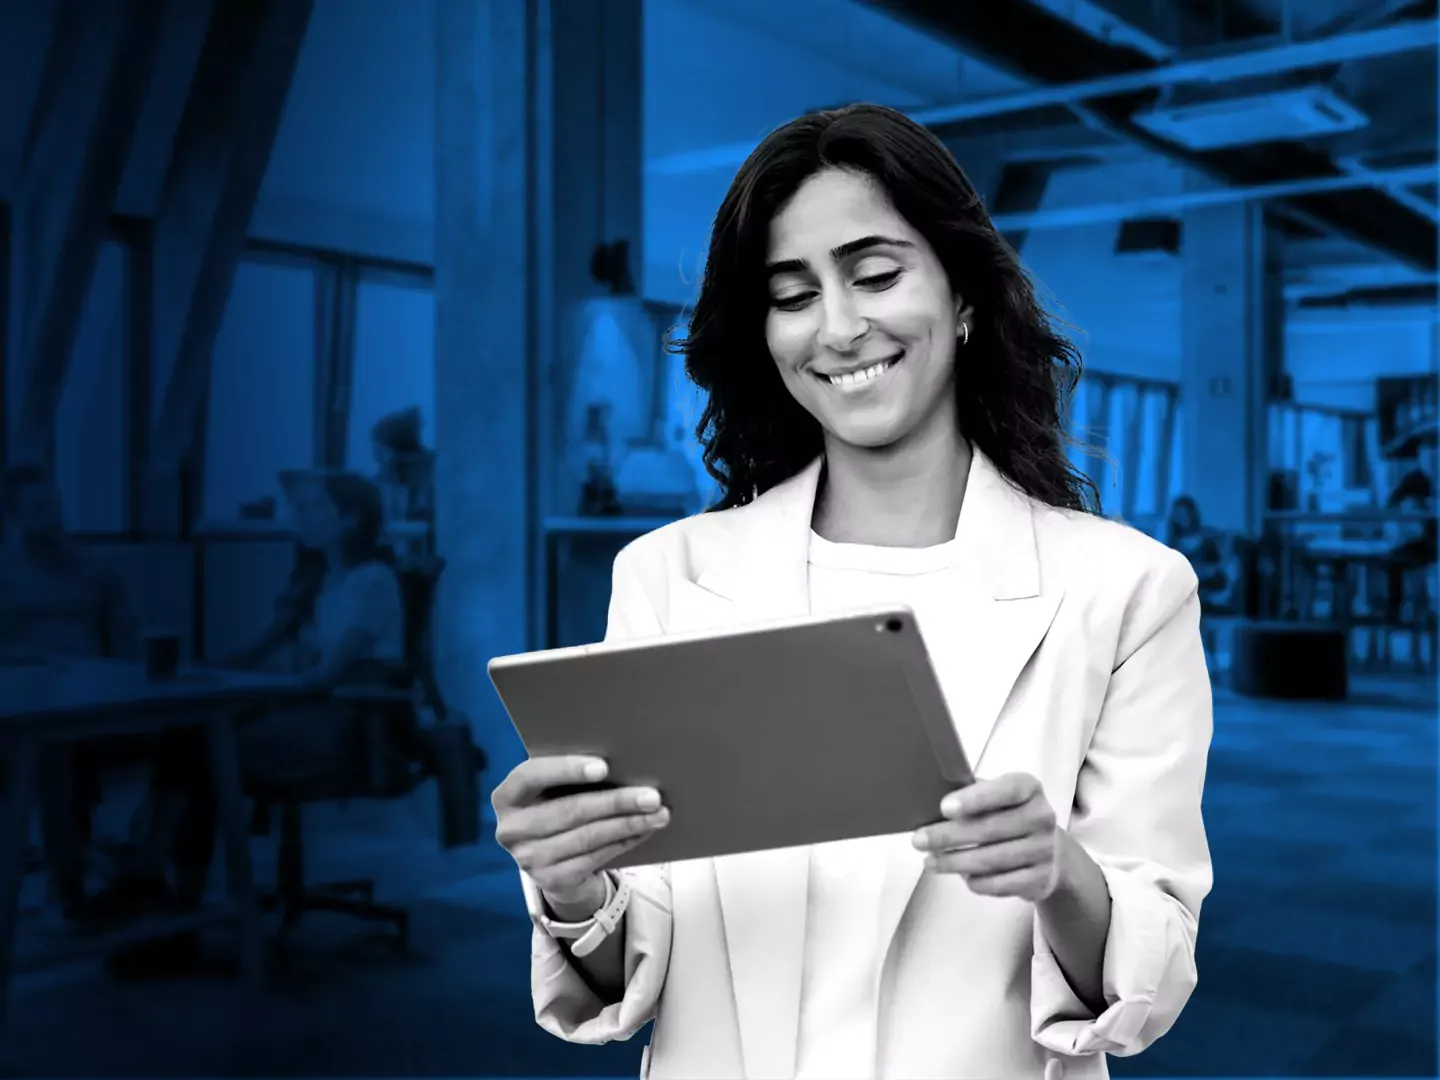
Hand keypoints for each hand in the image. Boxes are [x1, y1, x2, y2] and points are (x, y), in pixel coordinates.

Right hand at [492, 756, 669, 910]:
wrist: (552, 862)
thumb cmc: (557, 808)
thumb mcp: (553, 791)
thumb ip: (570, 777)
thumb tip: (623, 761)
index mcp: (507, 796)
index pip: (530, 775)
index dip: (566, 769)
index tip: (604, 766)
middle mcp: (510, 829)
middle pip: (569, 810)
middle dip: (615, 801)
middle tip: (652, 795)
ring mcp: (528, 859)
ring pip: (587, 837)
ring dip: (628, 824)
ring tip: (658, 813)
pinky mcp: (550, 881)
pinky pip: (595, 858)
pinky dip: (624, 842)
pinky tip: (644, 831)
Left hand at [911, 773, 1059, 902]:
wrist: (1051, 851)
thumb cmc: (1009, 815)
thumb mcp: (997, 796)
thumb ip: (971, 794)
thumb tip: (929, 800)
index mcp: (1029, 788)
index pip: (1005, 790)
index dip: (974, 799)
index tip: (944, 808)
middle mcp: (1042, 817)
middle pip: (990, 829)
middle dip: (949, 836)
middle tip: (919, 840)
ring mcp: (1044, 850)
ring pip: (992, 860)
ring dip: (955, 862)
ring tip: (929, 861)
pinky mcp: (1040, 879)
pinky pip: (1000, 884)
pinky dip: (975, 881)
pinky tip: (959, 875)